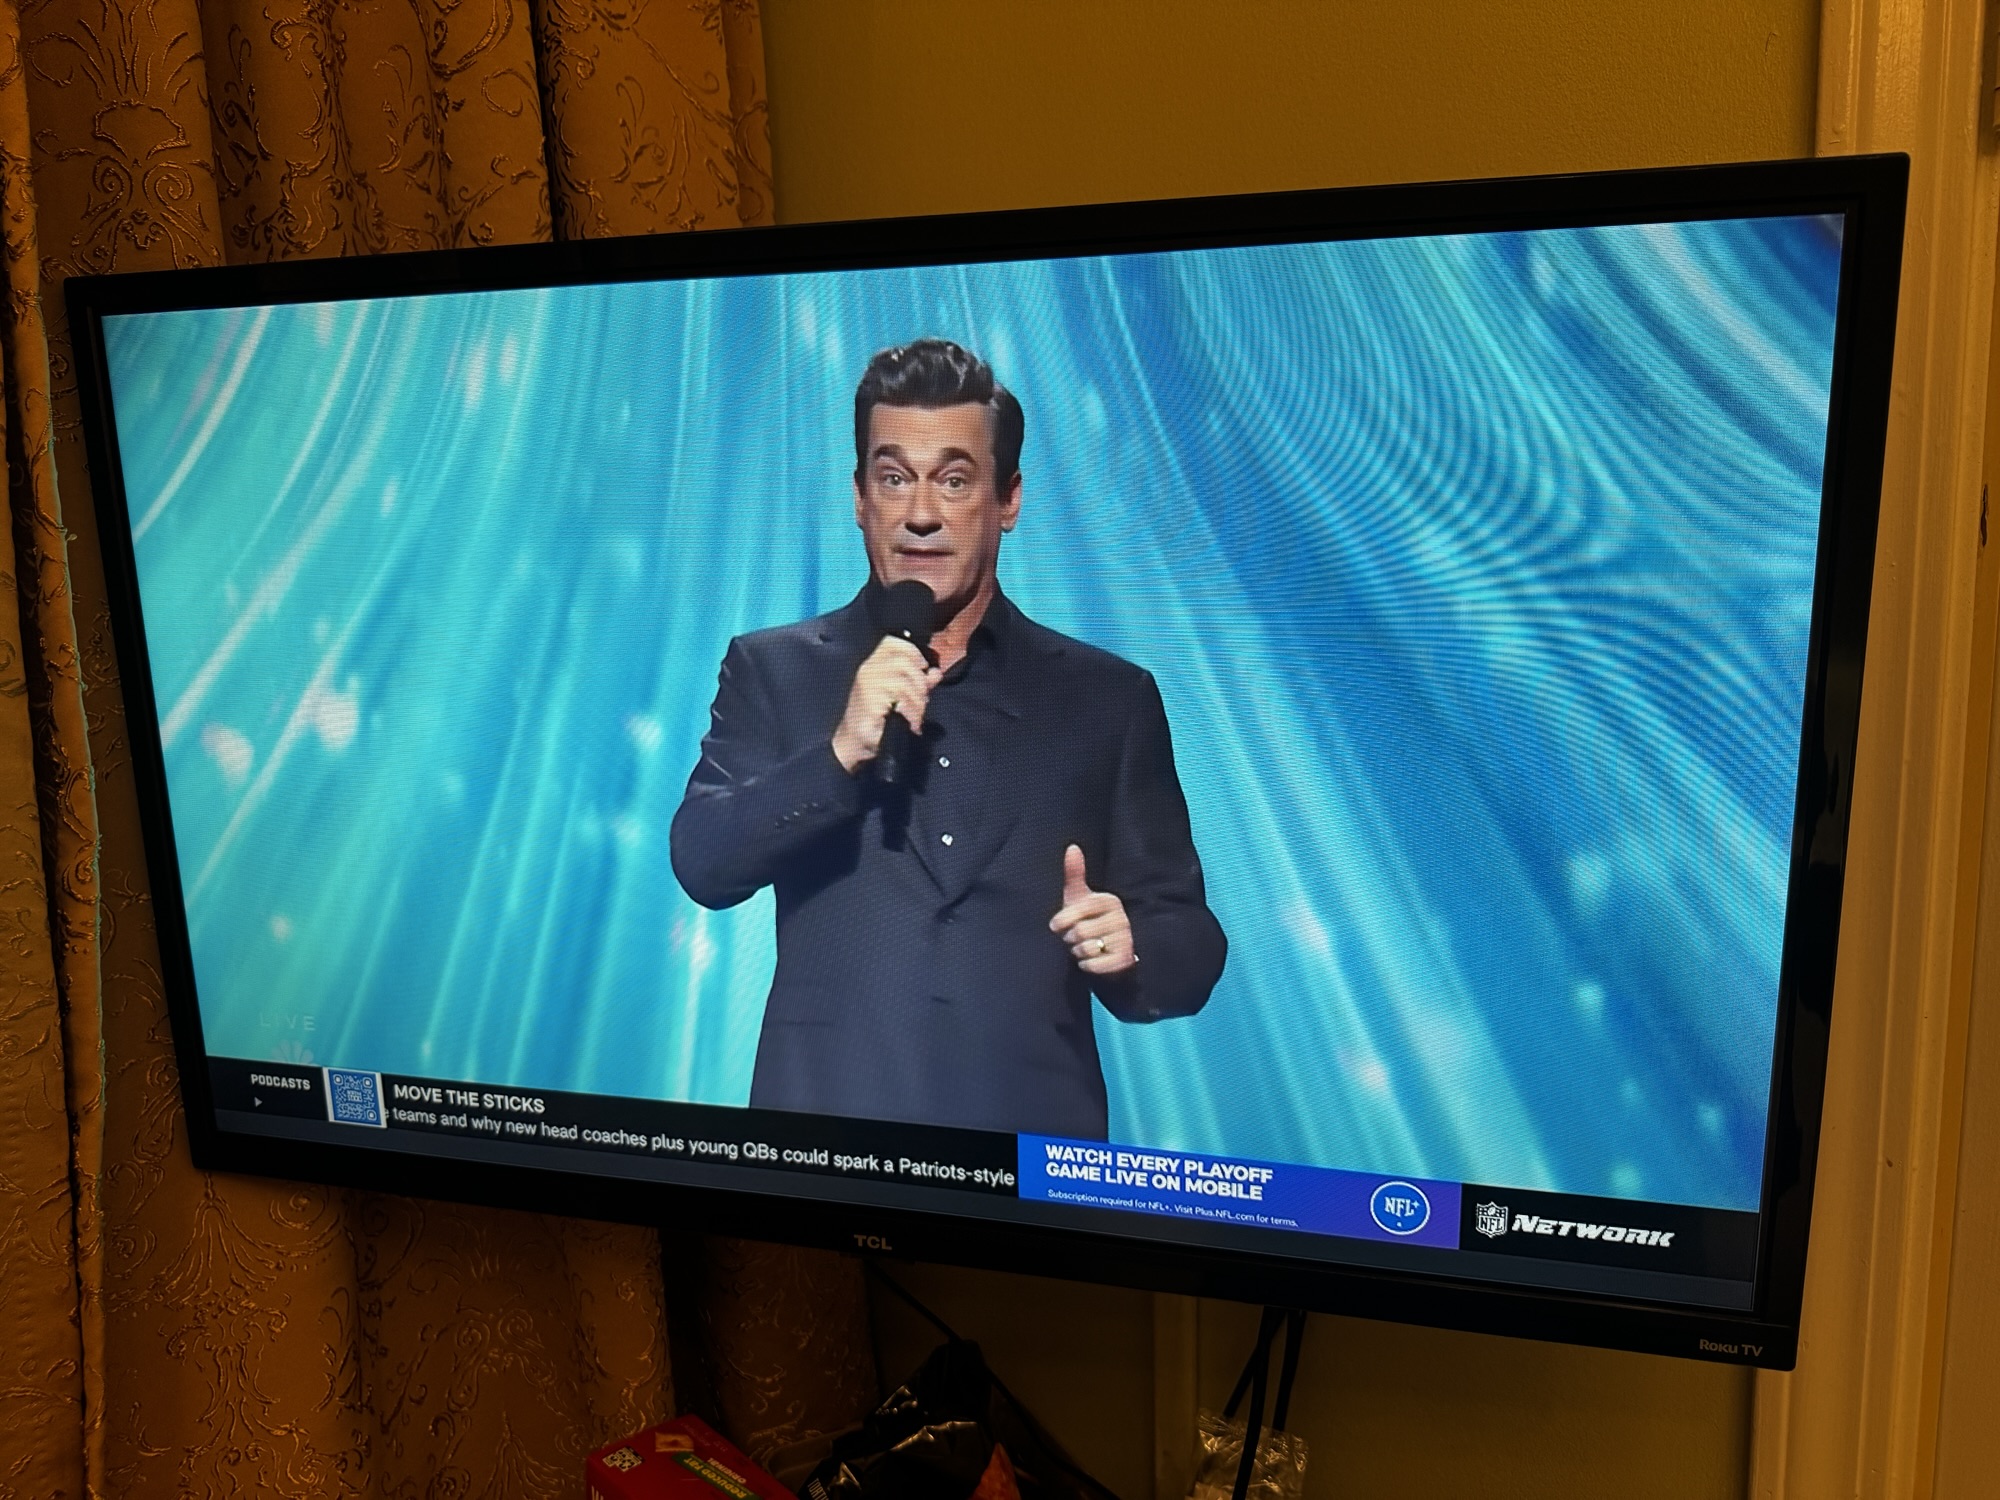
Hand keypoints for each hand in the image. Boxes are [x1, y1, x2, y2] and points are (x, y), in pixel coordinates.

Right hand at [831, 637, 941, 772]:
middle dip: (920, 681)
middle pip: (904, 661)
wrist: (855, 742)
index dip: (912, 652)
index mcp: (873, 664)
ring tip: (916, 715)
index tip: (922, 668)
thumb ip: (918, 682)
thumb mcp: (901, 696)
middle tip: (922, 699)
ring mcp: (867, 684)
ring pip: (905, 681)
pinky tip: (911, 722)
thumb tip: (935, 673)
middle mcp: (868, 669)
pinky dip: (912, 712)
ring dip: (918, 701)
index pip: (892, 643)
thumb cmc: (877, 718)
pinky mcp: (870, 700)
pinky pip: (901, 699)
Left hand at [1049, 844, 1135, 974]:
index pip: (1079, 910)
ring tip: (1083, 948)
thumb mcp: (1079, 897)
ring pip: (1086, 949)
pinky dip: (1086, 965)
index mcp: (1109, 901)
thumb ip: (1075, 873)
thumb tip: (1072, 847)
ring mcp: (1125, 940)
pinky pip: (1094, 965)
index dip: (1062, 920)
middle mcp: (1121, 918)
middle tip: (1074, 939)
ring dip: (1078, 952)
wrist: (1109, 951)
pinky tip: (1090, 960)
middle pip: (1080, 932)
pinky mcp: (1125, 960)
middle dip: (1070, 939)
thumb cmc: (1088, 920)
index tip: (1056, 926)